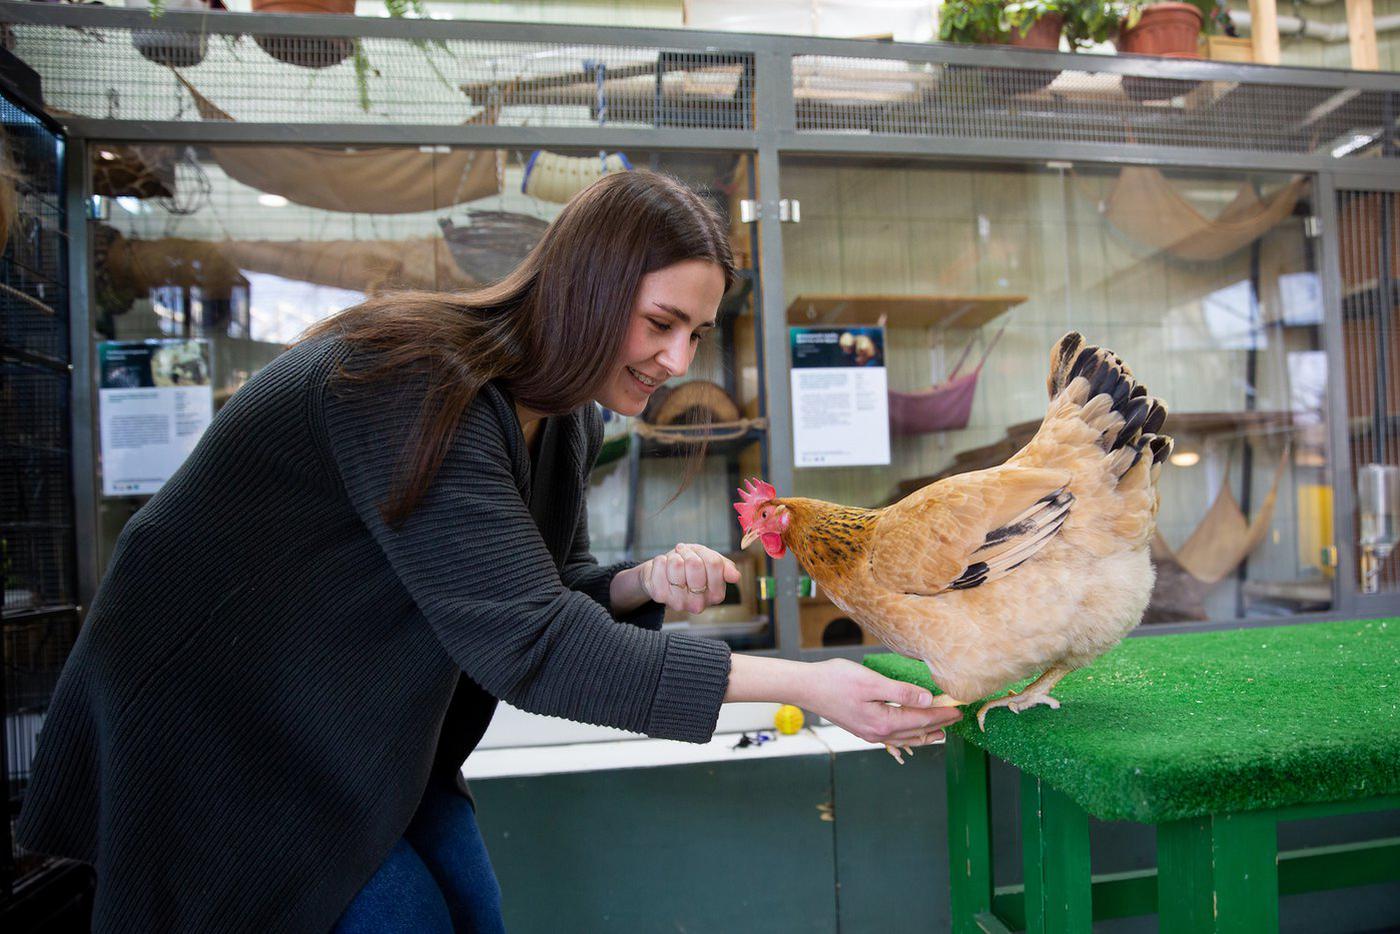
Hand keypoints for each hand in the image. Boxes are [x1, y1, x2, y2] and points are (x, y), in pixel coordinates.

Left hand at [638, 543, 741, 614]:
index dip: (704, 553)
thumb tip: (736, 576)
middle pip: (695, 564)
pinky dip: (660, 560)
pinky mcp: (659, 596)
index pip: (714, 564)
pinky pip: (660, 565)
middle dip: (688, 553)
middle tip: (683, 557)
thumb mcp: (709, 561)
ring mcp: (678, 602)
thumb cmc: (688, 567)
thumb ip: (724, 566)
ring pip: (676, 564)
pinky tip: (663, 569)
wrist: (664, 574)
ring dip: (673, 557)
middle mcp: (699, 603)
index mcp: (716, 595)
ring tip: (673, 564)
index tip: (696, 555)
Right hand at [799, 659, 960, 749]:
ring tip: (941, 732)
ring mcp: (869, 733)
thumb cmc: (835, 680)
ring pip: (905, 737)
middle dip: (939, 724)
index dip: (942, 714)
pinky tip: (909, 733)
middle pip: (916, 731)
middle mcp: (878, 732)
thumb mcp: (872, 682)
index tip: (959, 709)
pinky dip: (908, 735)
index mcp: (883, 722)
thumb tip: (927, 701)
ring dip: (925, 733)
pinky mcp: (862, 728)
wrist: (806, 687)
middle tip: (957, 719)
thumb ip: (901, 692)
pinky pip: (893, 736)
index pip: (921, 719)